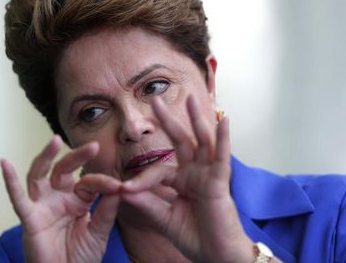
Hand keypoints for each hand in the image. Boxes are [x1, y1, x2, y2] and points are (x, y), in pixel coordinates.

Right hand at [0, 136, 120, 262]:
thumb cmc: (81, 257)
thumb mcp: (99, 232)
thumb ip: (107, 211)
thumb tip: (120, 188)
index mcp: (77, 200)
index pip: (88, 182)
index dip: (103, 182)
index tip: (119, 186)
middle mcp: (59, 197)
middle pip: (64, 170)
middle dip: (76, 157)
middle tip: (92, 146)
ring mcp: (43, 206)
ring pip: (40, 175)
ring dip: (45, 157)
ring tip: (54, 141)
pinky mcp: (29, 218)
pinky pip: (18, 199)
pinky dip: (10, 181)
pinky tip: (5, 164)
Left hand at [121, 95, 253, 262]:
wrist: (215, 257)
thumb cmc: (194, 237)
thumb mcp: (164, 218)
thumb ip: (147, 202)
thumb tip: (123, 188)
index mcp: (181, 181)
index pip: (159, 170)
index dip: (141, 179)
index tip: (123, 189)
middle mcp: (195, 173)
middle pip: (181, 141)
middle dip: (169, 120)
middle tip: (154, 99)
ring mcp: (208, 175)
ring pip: (202, 142)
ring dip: (197, 120)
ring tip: (192, 98)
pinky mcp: (220, 183)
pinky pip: (221, 158)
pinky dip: (223, 139)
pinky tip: (223, 120)